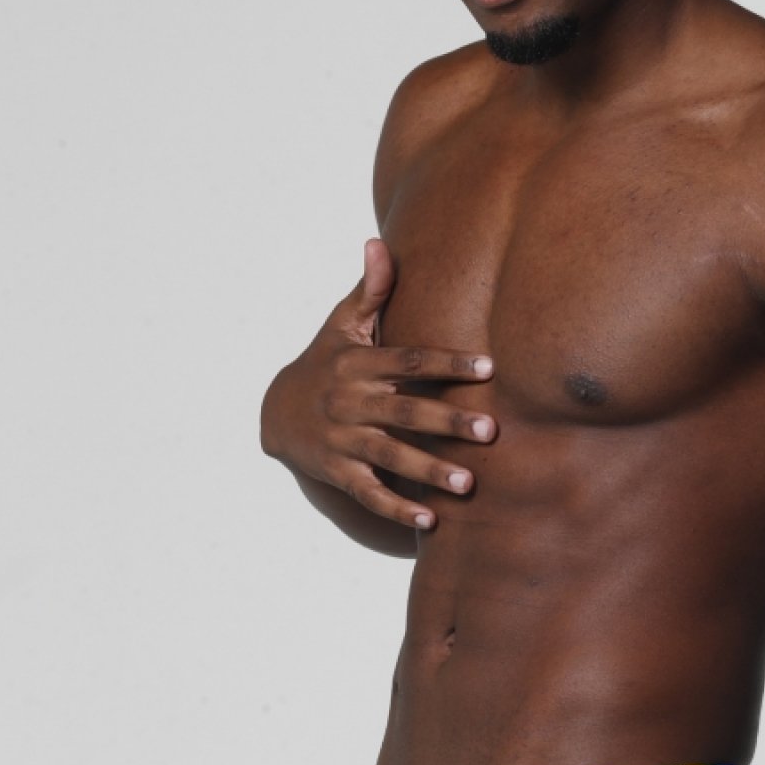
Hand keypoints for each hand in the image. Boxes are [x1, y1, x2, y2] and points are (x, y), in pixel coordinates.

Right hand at [260, 236, 497, 530]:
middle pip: (404, 413)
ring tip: (468, 484)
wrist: (273, 412)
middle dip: (447, 424)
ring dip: (428, 471)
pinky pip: (369, 493)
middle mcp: (350, 403)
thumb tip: (379, 242)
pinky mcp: (336, 472)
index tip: (487, 368)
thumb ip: (369, 290)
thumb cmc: (324, 363)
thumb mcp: (339, 326)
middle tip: (490, 432)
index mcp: (358, 365)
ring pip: (389, 456)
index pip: (409, 361)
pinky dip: (397, 509)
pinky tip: (430, 521)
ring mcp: (342, 441)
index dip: (447, 364)